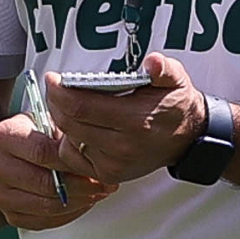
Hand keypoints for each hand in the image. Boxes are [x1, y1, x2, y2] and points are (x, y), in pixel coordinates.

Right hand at [0, 112, 116, 229]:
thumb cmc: (35, 135)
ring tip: (99, 192)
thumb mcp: (47, 121)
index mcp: (3, 136)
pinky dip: (69, 214)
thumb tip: (94, 147)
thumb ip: (65, 133)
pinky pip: (44, 222)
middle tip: (106, 182)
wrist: (10, 154)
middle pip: (46, 184)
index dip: (73, 161)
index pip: (43, 153)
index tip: (97, 164)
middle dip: (82, 185)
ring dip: (80, 201)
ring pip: (47, 206)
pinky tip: (84, 202)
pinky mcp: (9, 215)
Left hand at [46, 53, 206, 184]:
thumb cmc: (174, 104)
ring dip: (61, 123)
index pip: (81, 107)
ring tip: (64, 105)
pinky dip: (69, 142)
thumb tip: (153, 63)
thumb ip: (164, 68)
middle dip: (55, 103)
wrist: (187, 138)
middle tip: (54, 87)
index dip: (60, 92)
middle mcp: (122, 146)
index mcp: (135, 120)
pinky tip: (75, 127)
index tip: (52, 78)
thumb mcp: (176, 79)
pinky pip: (74, 159)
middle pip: (70, 124)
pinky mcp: (108, 175)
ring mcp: (113, 164)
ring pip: (69, 142)